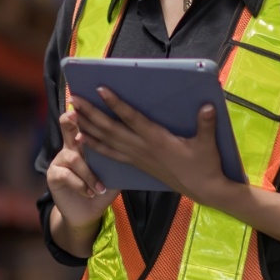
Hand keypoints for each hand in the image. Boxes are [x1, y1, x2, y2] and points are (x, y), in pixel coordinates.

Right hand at [47, 104, 118, 230]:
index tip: (87, 101)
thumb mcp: (112, 173)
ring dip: (87, 174)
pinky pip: (66, 175)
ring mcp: (59, 161)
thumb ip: (116, 158)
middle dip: (70, 120)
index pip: (84, 124)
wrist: (87, 213)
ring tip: (98, 187)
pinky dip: (81, 185)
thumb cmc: (101, 189)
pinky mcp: (53, 176)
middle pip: (68, 129)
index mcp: (84, 145)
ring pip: (73, 158)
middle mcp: (70, 148)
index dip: (85, 113)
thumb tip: (136, 143)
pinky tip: (90, 193)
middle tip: (73, 115)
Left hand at [76, 86, 244, 203]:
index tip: (100, 89)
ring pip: (106, 141)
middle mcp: (142, 148)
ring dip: (87, 128)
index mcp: (157, 140)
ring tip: (71, 116)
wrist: (203, 190)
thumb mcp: (208, 144)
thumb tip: (208, 105)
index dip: (115, 104)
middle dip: (91, 114)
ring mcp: (137, 157)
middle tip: (74, 99)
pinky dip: (95, 146)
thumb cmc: (205, 165)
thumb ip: (206, 124)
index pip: (132, 118)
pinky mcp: (137, 164)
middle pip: (111, 129)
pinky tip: (82, 140)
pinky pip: (110, 154)